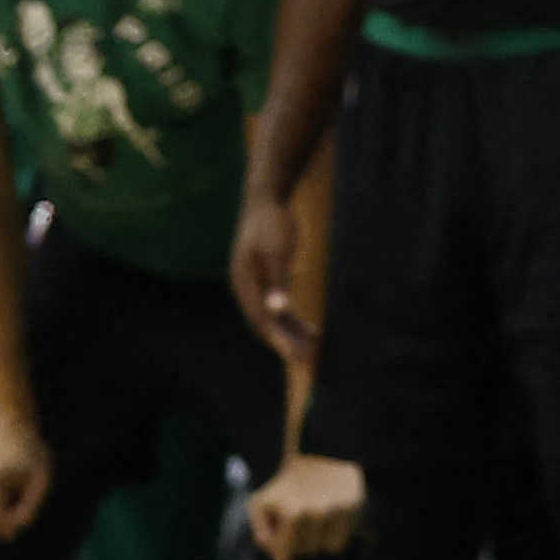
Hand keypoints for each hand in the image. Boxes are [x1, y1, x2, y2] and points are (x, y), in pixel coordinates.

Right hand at [229, 189, 311, 363]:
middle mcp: (246, 288)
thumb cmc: (272, 223)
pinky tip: (311, 329)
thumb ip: (277, 281)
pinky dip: (293, 320)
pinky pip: (278, 307)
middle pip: (266, 322)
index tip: (297, 355)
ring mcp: (255, 285)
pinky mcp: (266, 281)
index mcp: (244, 282)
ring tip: (315, 347)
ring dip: (292, 333)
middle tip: (308, 360)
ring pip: (273, 317)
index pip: (261, 319)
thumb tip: (276, 310)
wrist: (266, 199)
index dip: (279, 339)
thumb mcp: (277, 251)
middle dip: (286, 342)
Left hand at [247, 451, 367, 559]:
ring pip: (326, 548)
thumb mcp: (260, 502)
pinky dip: (334, 533)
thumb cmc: (284, 483)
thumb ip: (261, 532)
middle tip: (295, 519)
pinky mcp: (355, 506)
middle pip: (306, 552)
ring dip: (317, 538)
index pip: (285, 556)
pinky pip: (341, 539)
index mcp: (293, 514)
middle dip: (298, 541)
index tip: (277, 533)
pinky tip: (327, 516)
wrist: (315, 452)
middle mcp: (319, 513)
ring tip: (312, 516)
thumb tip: (281, 558)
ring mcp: (339, 510)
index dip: (279, 547)